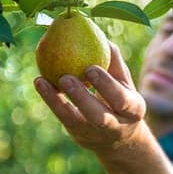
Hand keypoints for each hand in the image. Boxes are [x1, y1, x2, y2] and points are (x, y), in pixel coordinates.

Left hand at [34, 43, 150, 152]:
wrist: (118, 138)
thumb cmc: (120, 100)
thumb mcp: (124, 83)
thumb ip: (114, 63)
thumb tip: (101, 35)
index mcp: (133, 109)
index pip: (120, 99)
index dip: (105, 85)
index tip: (90, 67)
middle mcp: (115, 126)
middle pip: (98, 116)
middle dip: (81, 98)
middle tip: (65, 77)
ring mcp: (94, 134)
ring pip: (74, 120)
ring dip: (57, 101)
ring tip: (43, 80)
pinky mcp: (77, 134)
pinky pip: (62, 117)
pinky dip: (50, 100)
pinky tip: (39, 82)